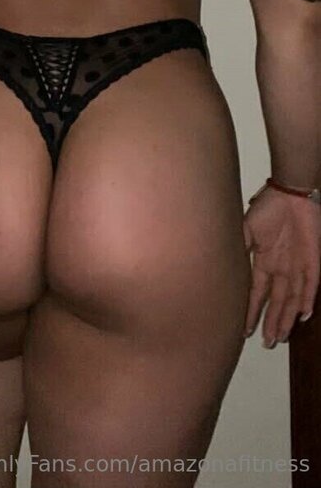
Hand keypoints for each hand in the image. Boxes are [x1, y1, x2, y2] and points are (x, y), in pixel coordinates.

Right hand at [243, 187, 320, 345]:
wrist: (291, 194)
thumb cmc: (268, 208)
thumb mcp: (246, 228)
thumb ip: (239, 249)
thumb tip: (226, 269)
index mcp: (264, 261)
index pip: (257, 293)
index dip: (251, 311)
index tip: (245, 329)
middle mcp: (281, 269)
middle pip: (276, 302)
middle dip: (271, 323)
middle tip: (267, 344)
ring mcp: (297, 267)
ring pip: (292, 299)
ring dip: (286, 319)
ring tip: (280, 338)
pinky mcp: (313, 261)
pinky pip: (310, 284)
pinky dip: (307, 300)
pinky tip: (303, 316)